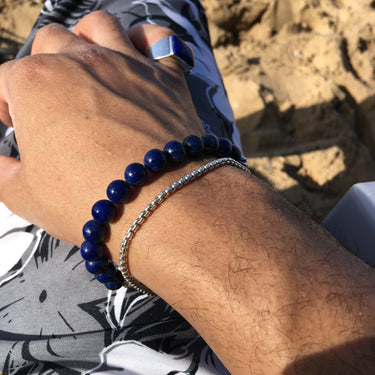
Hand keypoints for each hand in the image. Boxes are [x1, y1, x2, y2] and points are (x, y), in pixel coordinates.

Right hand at [0, 11, 203, 248]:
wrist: (159, 204)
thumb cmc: (89, 200)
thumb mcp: (24, 196)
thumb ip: (2, 173)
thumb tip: (2, 163)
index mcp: (36, 83)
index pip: (8, 79)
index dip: (7, 101)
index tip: (16, 122)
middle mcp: (82, 62)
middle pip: (51, 41)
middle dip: (43, 65)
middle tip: (51, 99)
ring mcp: (129, 65)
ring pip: (100, 26)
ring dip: (87, 38)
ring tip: (87, 63)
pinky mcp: (168, 78)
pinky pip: (159, 39)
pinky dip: (146, 40)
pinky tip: (137, 53)